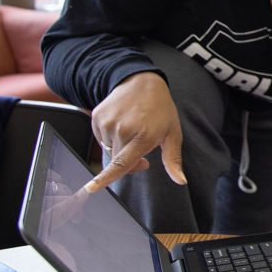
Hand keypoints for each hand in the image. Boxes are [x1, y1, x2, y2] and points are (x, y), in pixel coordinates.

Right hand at [85, 71, 185, 192]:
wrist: (142, 82)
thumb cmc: (161, 110)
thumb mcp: (173, 133)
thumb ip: (173, 159)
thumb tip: (180, 181)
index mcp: (143, 136)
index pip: (121, 163)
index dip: (106, 178)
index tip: (91, 188)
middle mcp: (122, 129)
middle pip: (116, 161)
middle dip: (128, 161)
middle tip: (141, 146)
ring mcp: (107, 122)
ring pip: (108, 149)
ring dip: (119, 147)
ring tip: (132, 129)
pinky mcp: (96, 116)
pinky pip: (100, 137)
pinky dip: (110, 136)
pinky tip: (122, 123)